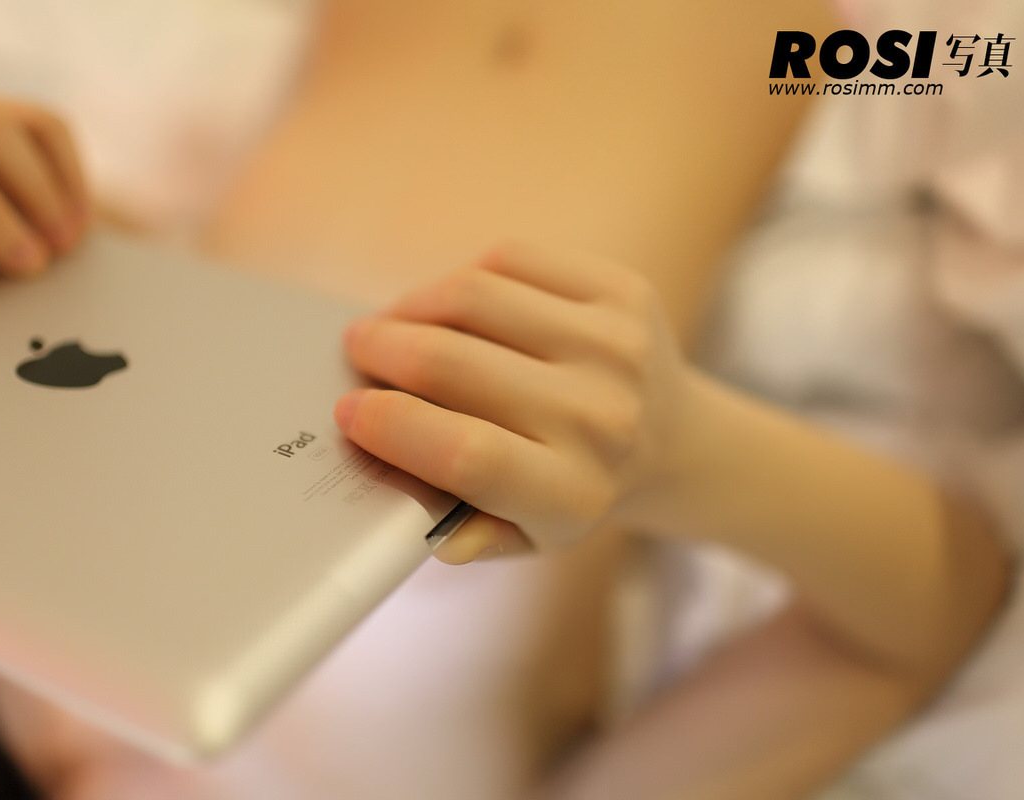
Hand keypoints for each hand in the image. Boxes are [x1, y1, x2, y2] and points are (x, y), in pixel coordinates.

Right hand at [335, 243, 692, 562]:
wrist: (673, 441)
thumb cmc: (573, 487)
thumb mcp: (525, 534)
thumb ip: (465, 532)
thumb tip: (405, 515)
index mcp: (570, 494)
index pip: (462, 454)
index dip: (390, 426)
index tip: (349, 410)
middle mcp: (599, 418)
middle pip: (453, 365)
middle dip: (382, 350)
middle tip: (357, 348)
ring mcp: (615, 346)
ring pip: (473, 296)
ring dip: (413, 304)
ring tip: (394, 321)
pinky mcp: (622, 291)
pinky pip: (510, 259)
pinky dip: (464, 276)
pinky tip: (453, 303)